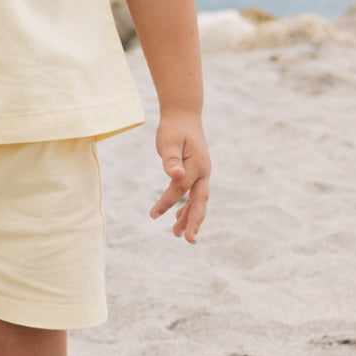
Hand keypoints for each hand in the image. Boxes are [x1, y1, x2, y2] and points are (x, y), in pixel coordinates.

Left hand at [151, 112, 209, 242]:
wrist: (184, 115)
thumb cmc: (174, 128)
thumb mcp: (169, 141)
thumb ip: (171, 159)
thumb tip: (175, 175)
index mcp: (197, 165)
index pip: (180, 189)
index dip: (166, 203)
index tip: (152, 215)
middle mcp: (202, 172)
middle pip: (199, 201)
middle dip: (194, 221)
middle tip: (188, 240)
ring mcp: (201, 173)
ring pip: (197, 200)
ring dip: (189, 217)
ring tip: (179, 234)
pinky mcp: (196, 172)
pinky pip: (193, 194)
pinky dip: (186, 206)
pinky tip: (177, 217)